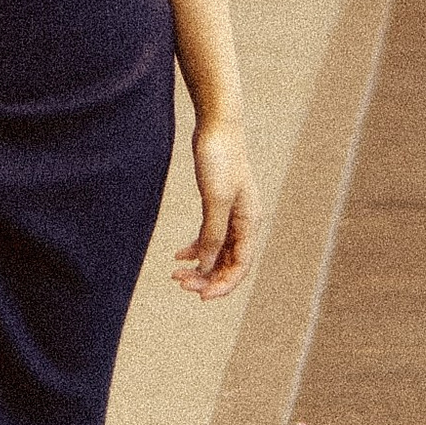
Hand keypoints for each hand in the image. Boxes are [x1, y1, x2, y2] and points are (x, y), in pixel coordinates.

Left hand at [172, 116, 254, 297]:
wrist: (217, 127)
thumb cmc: (219, 159)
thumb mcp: (215, 200)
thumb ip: (212, 235)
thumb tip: (206, 267)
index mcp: (250, 222)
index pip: (241, 266)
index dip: (223, 285)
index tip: (200, 297)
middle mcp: (244, 222)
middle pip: (229, 263)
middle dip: (207, 278)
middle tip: (180, 284)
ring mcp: (232, 214)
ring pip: (218, 252)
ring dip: (200, 266)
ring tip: (176, 274)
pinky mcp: (219, 206)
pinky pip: (210, 237)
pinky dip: (196, 249)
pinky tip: (179, 254)